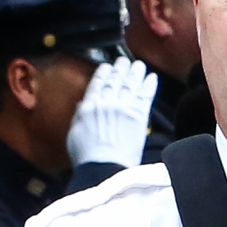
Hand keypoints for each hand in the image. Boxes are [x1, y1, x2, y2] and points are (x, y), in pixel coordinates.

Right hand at [66, 53, 157, 169]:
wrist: (105, 166)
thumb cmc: (87, 155)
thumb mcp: (74, 132)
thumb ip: (79, 115)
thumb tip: (82, 104)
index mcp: (89, 105)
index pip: (98, 84)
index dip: (104, 73)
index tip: (107, 66)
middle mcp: (107, 103)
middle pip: (115, 81)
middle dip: (120, 69)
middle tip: (124, 61)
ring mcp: (124, 108)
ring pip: (130, 85)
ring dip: (135, 73)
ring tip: (139, 65)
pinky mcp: (139, 116)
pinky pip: (145, 96)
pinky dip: (149, 85)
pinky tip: (152, 77)